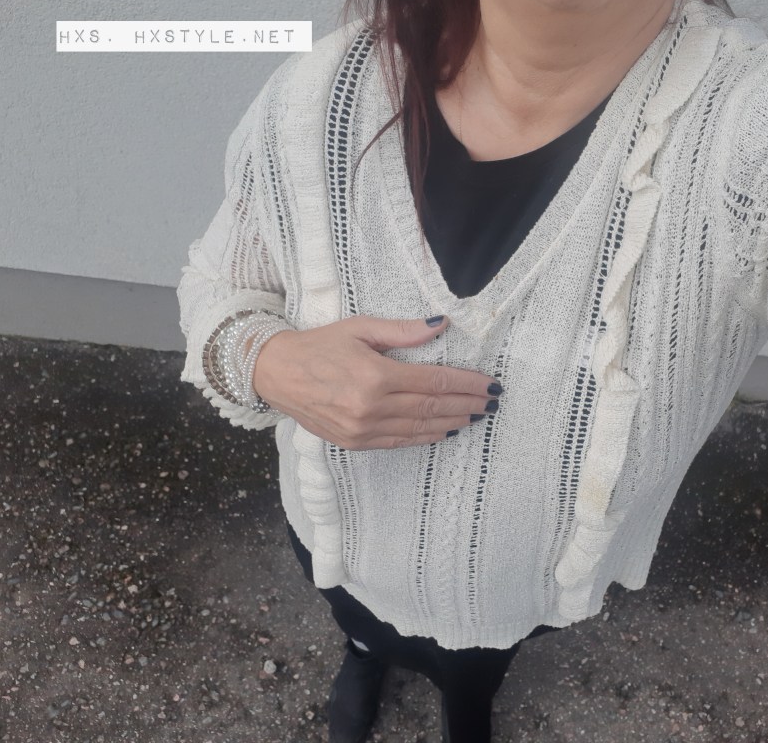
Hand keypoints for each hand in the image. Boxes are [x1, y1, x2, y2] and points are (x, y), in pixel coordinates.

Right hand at [252, 315, 501, 449]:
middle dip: (467, 404)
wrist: (276, 373)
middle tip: (492, 402)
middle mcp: (372, 407)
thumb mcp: (360, 328)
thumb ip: (403, 331)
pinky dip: (426, 437)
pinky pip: (400, 441)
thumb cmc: (319, 346)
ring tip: (476, 416)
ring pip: (420, 429)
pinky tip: (444, 430)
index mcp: (376, 376)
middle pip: (433, 407)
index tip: (489, 384)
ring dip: (453, 423)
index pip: (434, 381)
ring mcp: (363, 429)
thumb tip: (440, 324)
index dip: (466, 383)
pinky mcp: (355, 443)